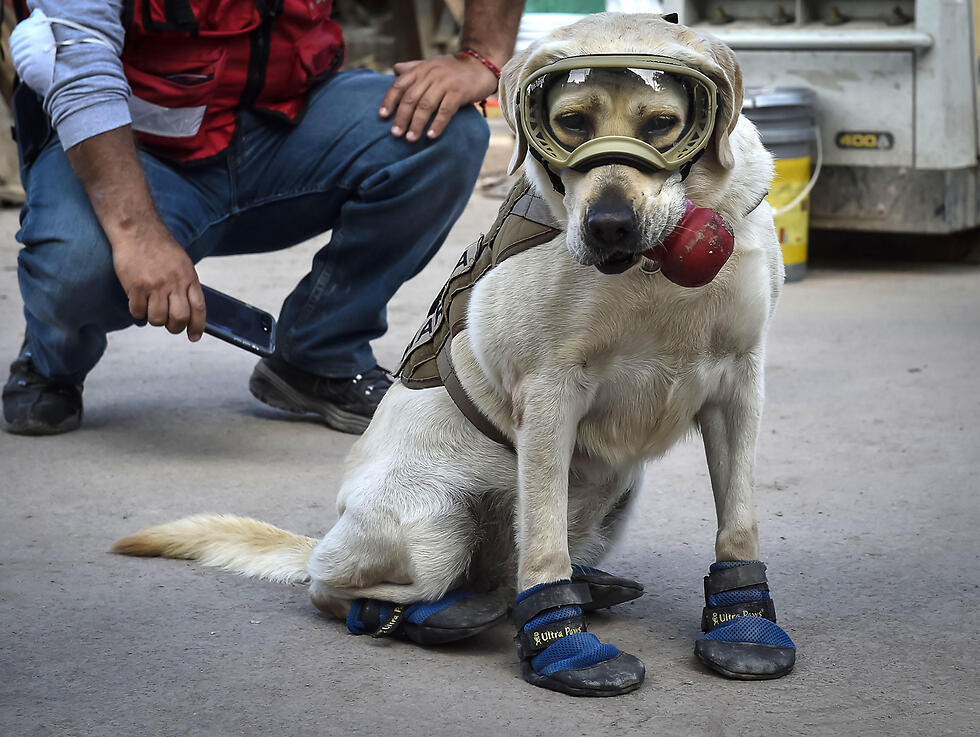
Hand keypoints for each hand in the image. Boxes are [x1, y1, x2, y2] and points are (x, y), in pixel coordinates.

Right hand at [112, 231, 205, 340]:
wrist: (137, 229)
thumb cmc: (160, 247)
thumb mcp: (182, 263)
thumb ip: (186, 284)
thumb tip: (188, 310)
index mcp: (189, 277)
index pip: (199, 308)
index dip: (198, 326)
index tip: (194, 336)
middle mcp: (174, 283)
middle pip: (180, 318)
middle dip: (174, 327)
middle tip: (168, 324)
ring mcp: (155, 285)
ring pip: (158, 319)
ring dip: (154, 319)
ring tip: (150, 308)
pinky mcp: (136, 286)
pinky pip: (138, 312)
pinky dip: (137, 312)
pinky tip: (137, 301)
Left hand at [379, 53, 497, 141]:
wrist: (481, 65)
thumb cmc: (454, 69)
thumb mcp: (432, 65)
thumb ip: (413, 68)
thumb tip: (395, 69)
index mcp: (421, 69)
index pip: (399, 84)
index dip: (389, 101)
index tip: (383, 116)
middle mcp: (431, 75)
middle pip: (411, 98)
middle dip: (402, 117)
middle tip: (396, 134)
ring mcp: (445, 83)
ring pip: (426, 106)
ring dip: (417, 124)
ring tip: (410, 139)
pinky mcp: (458, 93)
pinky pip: (445, 111)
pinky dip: (437, 124)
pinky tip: (430, 136)